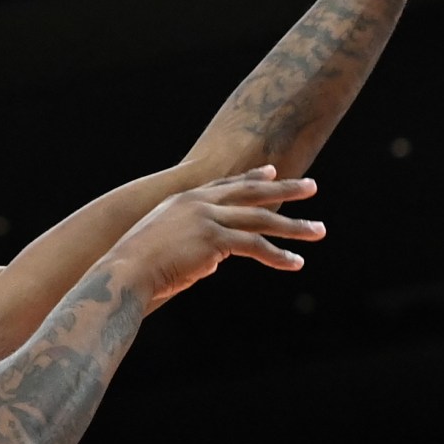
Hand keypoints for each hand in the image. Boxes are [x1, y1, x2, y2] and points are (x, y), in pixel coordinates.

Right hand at [109, 166, 323, 305]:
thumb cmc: (139, 267)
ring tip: (318, 231)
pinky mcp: (214, 240)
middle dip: (285, 189)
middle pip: (251, 192)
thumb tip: (217, 259)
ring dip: (293, 227)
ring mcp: (207, 218)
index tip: (272, 171)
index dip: (251, 177)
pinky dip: (277, 256)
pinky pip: (255, 246)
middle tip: (312, 186)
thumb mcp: (168, 247)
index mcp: (185, 200)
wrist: (125, 272)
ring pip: (261, 220)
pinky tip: (295, 262)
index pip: (225, 184)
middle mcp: (199, 203)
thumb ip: (197, 247)